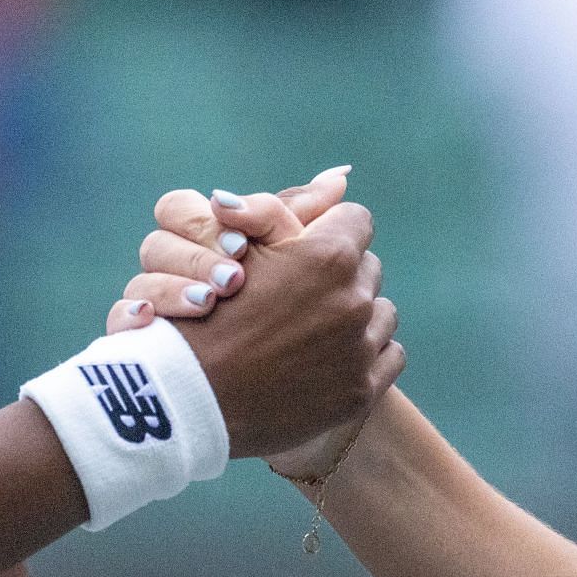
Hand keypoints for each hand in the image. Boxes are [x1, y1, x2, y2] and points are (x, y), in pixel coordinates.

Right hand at [118, 172, 403, 467]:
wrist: (187, 399)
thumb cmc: (204, 313)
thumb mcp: (240, 246)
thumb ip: (287, 208)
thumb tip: (340, 177)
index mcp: (329, 256)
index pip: (354, 220)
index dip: (325, 232)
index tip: (302, 251)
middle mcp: (354, 300)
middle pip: (366, 267)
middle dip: (338, 275)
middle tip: (299, 293)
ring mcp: (360, 350)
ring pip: (380, 313)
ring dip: (354, 315)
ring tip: (310, 329)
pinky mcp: (360, 391)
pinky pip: (388, 356)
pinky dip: (363, 355)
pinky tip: (326, 360)